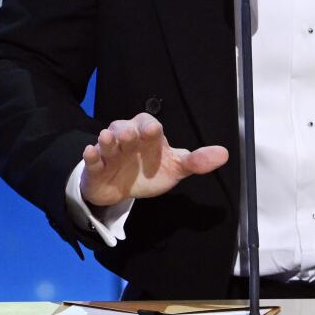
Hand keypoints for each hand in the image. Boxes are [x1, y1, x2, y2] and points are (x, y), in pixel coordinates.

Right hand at [78, 113, 227, 207]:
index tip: (152, 131)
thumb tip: (224, 154)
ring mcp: (110, 152)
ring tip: (106, 140)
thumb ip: (197, 162)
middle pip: (125, 128)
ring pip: (107, 141)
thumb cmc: (150, 172)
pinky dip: (90, 156)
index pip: (149, 124)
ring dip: (107, 140)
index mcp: (148, 137)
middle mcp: (128, 139)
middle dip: (127, 131)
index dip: (150, 128)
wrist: (121, 190)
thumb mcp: (175, 168)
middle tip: (129, 135)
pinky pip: (91, 159)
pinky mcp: (95, 167)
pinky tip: (91, 152)